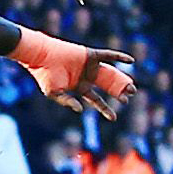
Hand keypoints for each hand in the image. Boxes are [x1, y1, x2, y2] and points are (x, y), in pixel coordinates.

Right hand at [13, 29, 136, 119]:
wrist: (40, 57)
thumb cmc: (44, 75)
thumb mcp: (54, 93)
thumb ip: (67, 102)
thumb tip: (80, 110)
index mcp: (79, 87)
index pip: (96, 100)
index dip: (105, 109)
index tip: (114, 118)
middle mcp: (87, 76)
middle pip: (107, 86)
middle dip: (118, 93)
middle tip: (128, 98)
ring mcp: (89, 65)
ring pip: (111, 73)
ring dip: (122, 80)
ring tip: (132, 89)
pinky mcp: (90, 55)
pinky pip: (108, 55)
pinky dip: (119, 57)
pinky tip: (131, 61)